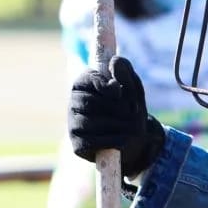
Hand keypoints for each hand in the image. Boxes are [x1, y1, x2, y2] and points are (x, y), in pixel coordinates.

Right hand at [69, 56, 165, 177]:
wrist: (135, 138)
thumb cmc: (130, 107)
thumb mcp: (133, 86)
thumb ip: (125, 70)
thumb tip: (113, 63)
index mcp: (83, 83)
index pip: (87, 79)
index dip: (103, 84)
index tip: (119, 90)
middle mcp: (73, 103)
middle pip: (90, 102)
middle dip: (116, 107)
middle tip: (133, 111)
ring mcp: (72, 124)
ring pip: (91, 122)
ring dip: (117, 124)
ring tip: (133, 126)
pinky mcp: (77, 144)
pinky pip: (91, 141)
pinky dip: (112, 139)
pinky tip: (126, 138)